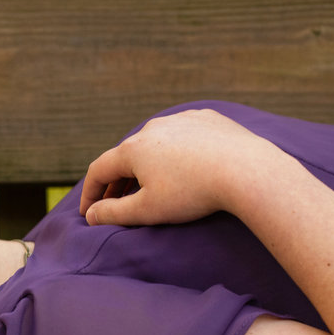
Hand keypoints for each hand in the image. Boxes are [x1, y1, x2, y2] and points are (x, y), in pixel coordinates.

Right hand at [79, 108, 283, 226]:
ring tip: (148, 186)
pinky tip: (184, 168)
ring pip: (155, 144)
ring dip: (146, 165)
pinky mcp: (207, 119)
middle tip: (114, 203)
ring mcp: (181, 119)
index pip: (99, 170)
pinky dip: (176, 153)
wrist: (246, 170)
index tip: (87, 212)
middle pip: (126, 155)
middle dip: (117, 181)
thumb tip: (91, 215)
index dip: (90, 193)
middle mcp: (153, 128)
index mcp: (133, 148)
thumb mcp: (147, 211)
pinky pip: (183, 137)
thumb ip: (113, 214)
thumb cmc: (193, 193)